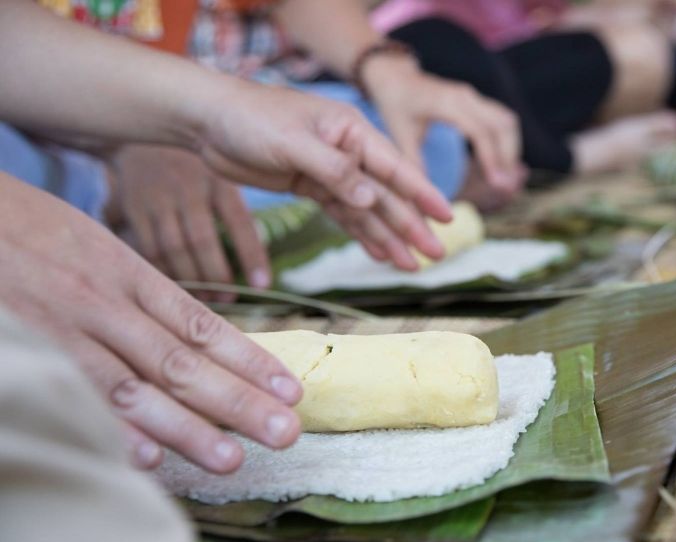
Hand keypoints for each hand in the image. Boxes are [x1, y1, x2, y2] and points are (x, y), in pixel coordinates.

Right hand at [0, 174, 303, 473]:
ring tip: (231, 458)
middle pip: (183, 362)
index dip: (251, 361)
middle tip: (286, 434)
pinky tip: (146, 456)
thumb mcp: (95, 243)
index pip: (203, 326)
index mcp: (129, 274)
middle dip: (238, 401)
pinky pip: (74, 392)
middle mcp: (106, 303)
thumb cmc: (28, 226)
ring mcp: (63, 328)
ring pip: (136, 385)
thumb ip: (139, 290)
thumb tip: (191, 335)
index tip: (291, 391)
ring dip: (186, 426)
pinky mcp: (28, 342)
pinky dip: (109, 427)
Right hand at [110, 145, 269, 300]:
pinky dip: (163, 272)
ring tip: (207, 299)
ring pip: (174, 248)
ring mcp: (158, 198)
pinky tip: (175, 287)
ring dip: (191, 279)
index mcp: (219, 181)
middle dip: (217, 275)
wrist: (141, 135)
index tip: (262, 286)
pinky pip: (149, 248)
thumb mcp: (221, 175)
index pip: (240, 222)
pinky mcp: (134, 207)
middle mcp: (189, 188)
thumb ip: (236, 213)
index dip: (252, 256)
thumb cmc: (195, 167)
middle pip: (203, 240)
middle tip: (229, 300)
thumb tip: (259, 264)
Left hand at [194, 81, 452, 270]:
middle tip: (436, 256)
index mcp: (351, 130)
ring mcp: (331, 170)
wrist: (206, 119)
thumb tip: (370, 199)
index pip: (395, 167)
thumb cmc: (249, 118)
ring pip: (368, 210)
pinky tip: (380, 253)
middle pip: (387, 194)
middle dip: (411, 226)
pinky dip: (362, 234)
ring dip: (389, 237)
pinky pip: (343, 215)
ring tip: (412, 266)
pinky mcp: (311, 185)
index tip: (447, 218)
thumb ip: (333, 171)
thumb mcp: (292, 142)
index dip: (423, 194)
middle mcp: (348, 150)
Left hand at [362, 56, 524, 196]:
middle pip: (503, 124)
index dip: (491, 157)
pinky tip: (500, 163)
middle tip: (504, 185)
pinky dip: (506, 141)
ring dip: (511, 148)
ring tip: (505, 177)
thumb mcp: (400, 136)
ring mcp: (473, 96)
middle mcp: (465, 96)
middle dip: (508, 156)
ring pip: (507, 121)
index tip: (495, 183)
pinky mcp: (477, 100)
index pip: (479, 131)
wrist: (395, 76)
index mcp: (446, 104)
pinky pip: (501, 119)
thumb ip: (414, 165)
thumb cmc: (395, 105)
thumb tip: (421, 199)